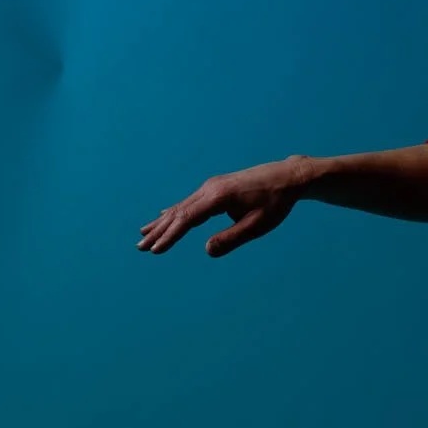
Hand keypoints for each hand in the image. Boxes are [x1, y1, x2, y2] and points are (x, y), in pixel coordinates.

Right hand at [137, 156, 308, 257]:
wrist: (287, 176)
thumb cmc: (275, 203)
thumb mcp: (257, 225)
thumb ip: (232, 239)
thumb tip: (207, 250)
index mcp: (218, 197)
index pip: (187, 220)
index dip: (170, 236)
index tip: (155, 250)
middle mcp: (210, 189)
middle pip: (178, 213)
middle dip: (159, 231)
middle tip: (140, 248)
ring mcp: (211, 186)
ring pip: (181, 207)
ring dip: (163, 222)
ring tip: (144, 234)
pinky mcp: (216, 188)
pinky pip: (190, 202)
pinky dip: (175, 212)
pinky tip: (165, 215)